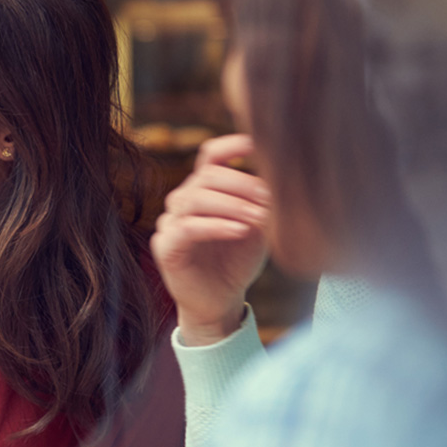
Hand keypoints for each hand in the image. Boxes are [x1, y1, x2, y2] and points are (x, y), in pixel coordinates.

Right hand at [151, 134, 270, 345]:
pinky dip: (217, 226)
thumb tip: (281, 177)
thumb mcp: (257, 226)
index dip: (233, 145)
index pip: (211, 155)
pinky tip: (240, 230)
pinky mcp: (165, 246)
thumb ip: (261, 202)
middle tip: (271, 197)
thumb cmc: (237, 262)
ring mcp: (170, 222)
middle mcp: (182, 200)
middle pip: (206, 176)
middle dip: (242, 184)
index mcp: (203, 189)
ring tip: (259, 217)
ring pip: (196, 199)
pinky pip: (188, 228)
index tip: (260, 145)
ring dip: (232, 205)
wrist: (220, 302)